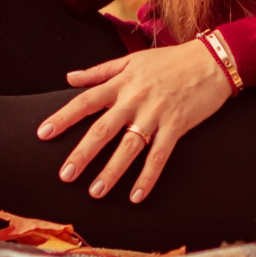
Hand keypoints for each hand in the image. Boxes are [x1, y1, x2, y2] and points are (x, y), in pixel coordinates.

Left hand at [35, 41, 232, 202]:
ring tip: (95, 192)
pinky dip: (148, 177)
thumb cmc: (169, 60)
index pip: (85, 101)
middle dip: (82, 153)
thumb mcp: (132, 60)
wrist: (212, 60)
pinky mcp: (177, 126)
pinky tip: (136, 196)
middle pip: (102, 129)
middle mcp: (135, 99)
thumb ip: (100, 71)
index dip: (63, 118)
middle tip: (64, 176)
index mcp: (121, 83)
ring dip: (111, 171)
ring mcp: (156, 114)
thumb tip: (69, 78)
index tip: (43, 134)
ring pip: (129, 147)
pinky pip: (160, 155)